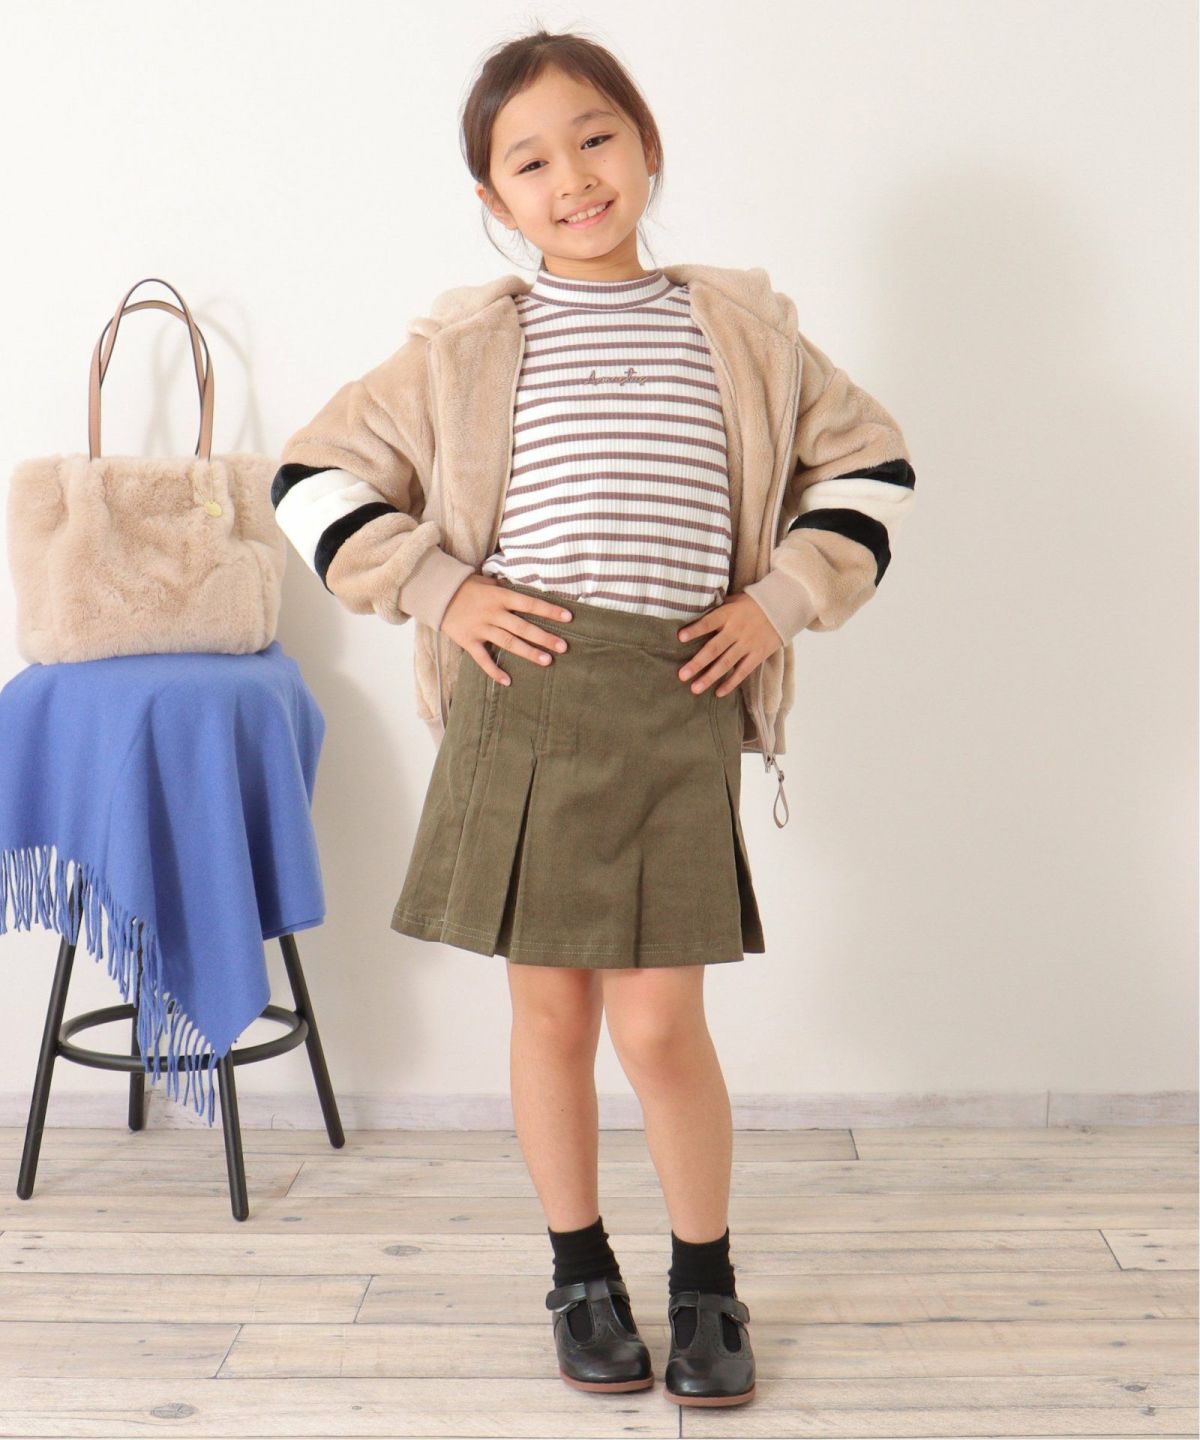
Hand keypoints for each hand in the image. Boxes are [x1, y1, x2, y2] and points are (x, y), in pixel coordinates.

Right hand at [440, 574, 572, 684]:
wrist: (437, 594)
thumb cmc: (466, 586)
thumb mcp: (487, 581)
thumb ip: (505, 589)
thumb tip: (524, 593)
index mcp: (500, 596)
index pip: (529, 604)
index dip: (549, 611)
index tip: (568, 618)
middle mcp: (493, 613)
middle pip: (523, 627)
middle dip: (544, 637)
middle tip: (563, 647)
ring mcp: (481, 628)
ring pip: (508, 643)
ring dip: (528, 652)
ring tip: (547, 661)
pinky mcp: (468, 641)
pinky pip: (483, 659)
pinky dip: (494, 671)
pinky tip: (507, 681)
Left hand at [676, 592, 781, 696]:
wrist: (783, 606)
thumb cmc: (752, 603)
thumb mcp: (734, 600)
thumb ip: (717, 609)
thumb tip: (695, 613)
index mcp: (728, 614)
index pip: (709, 622)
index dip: (695, 630)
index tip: (680, 638)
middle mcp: (737, 630)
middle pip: (714, 648)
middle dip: (697, 663)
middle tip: (682, 675)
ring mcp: (748, 644)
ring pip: (726, 663)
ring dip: (710, 677)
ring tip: (695, 689)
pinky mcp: (758, 654)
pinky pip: (743, 671)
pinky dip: (731, 683)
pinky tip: (718, 693)